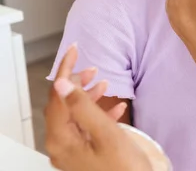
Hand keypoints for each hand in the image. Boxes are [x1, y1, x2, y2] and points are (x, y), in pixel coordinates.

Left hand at [44, 44, 151, 170]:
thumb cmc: (125, 170)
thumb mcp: (106, 134)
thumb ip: (83, 107)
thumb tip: (62, 84)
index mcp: (62, 139)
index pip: (57, 96)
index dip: (65, 70)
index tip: (74, 50)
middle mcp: (62, 146)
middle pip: (62, 105)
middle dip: (76, 83)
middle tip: (93, 68)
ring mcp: (73, 152)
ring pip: (74, 115)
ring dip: (88, 97)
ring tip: (104, 85)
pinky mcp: (85, 155)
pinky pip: (86, 127)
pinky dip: (99, 113)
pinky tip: (116, 108)